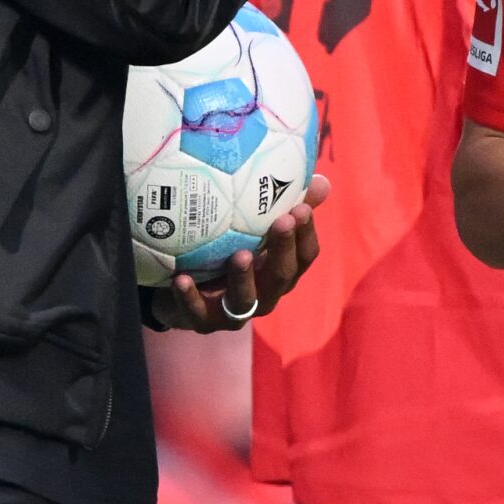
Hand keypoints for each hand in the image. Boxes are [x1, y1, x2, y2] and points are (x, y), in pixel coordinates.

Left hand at [154, 176, 329, 332]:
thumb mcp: (253, 230)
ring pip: (245, 300)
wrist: (182, 288)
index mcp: (281, 271)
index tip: (301, 208)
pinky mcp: (204, 322)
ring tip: (241, 255)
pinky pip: (198, 313)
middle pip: (281, 276)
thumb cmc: (226, 252)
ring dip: (244, 278)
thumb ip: (283, 205)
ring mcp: (234, 312)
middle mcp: (264, 294)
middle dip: (283, 249)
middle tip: (282, 221)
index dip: (306, 234)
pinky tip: (182, 279)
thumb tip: (322, 181)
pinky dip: (190, 298)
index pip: (304, 256)